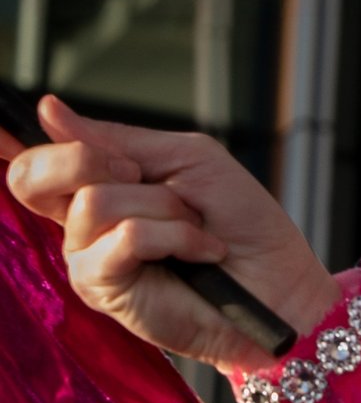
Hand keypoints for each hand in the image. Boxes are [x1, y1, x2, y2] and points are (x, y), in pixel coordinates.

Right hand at [4, 95, 341, 372]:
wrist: (283, 288)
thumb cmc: (245, 227)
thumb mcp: (186, 159)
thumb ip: (119, 139)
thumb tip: (48, 109)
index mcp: (95, 186)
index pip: (36, 158)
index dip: (45, 141)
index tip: (92, 150)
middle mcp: (83, 224)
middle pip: (34, 177)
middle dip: (89, 160)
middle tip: (144, 179)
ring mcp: (91, 260)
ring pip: (94, 202)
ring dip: (162, 207)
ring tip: (197, 229)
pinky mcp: (109, 293)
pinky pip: (125, 238)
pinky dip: (173, 235)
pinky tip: (203, 253)